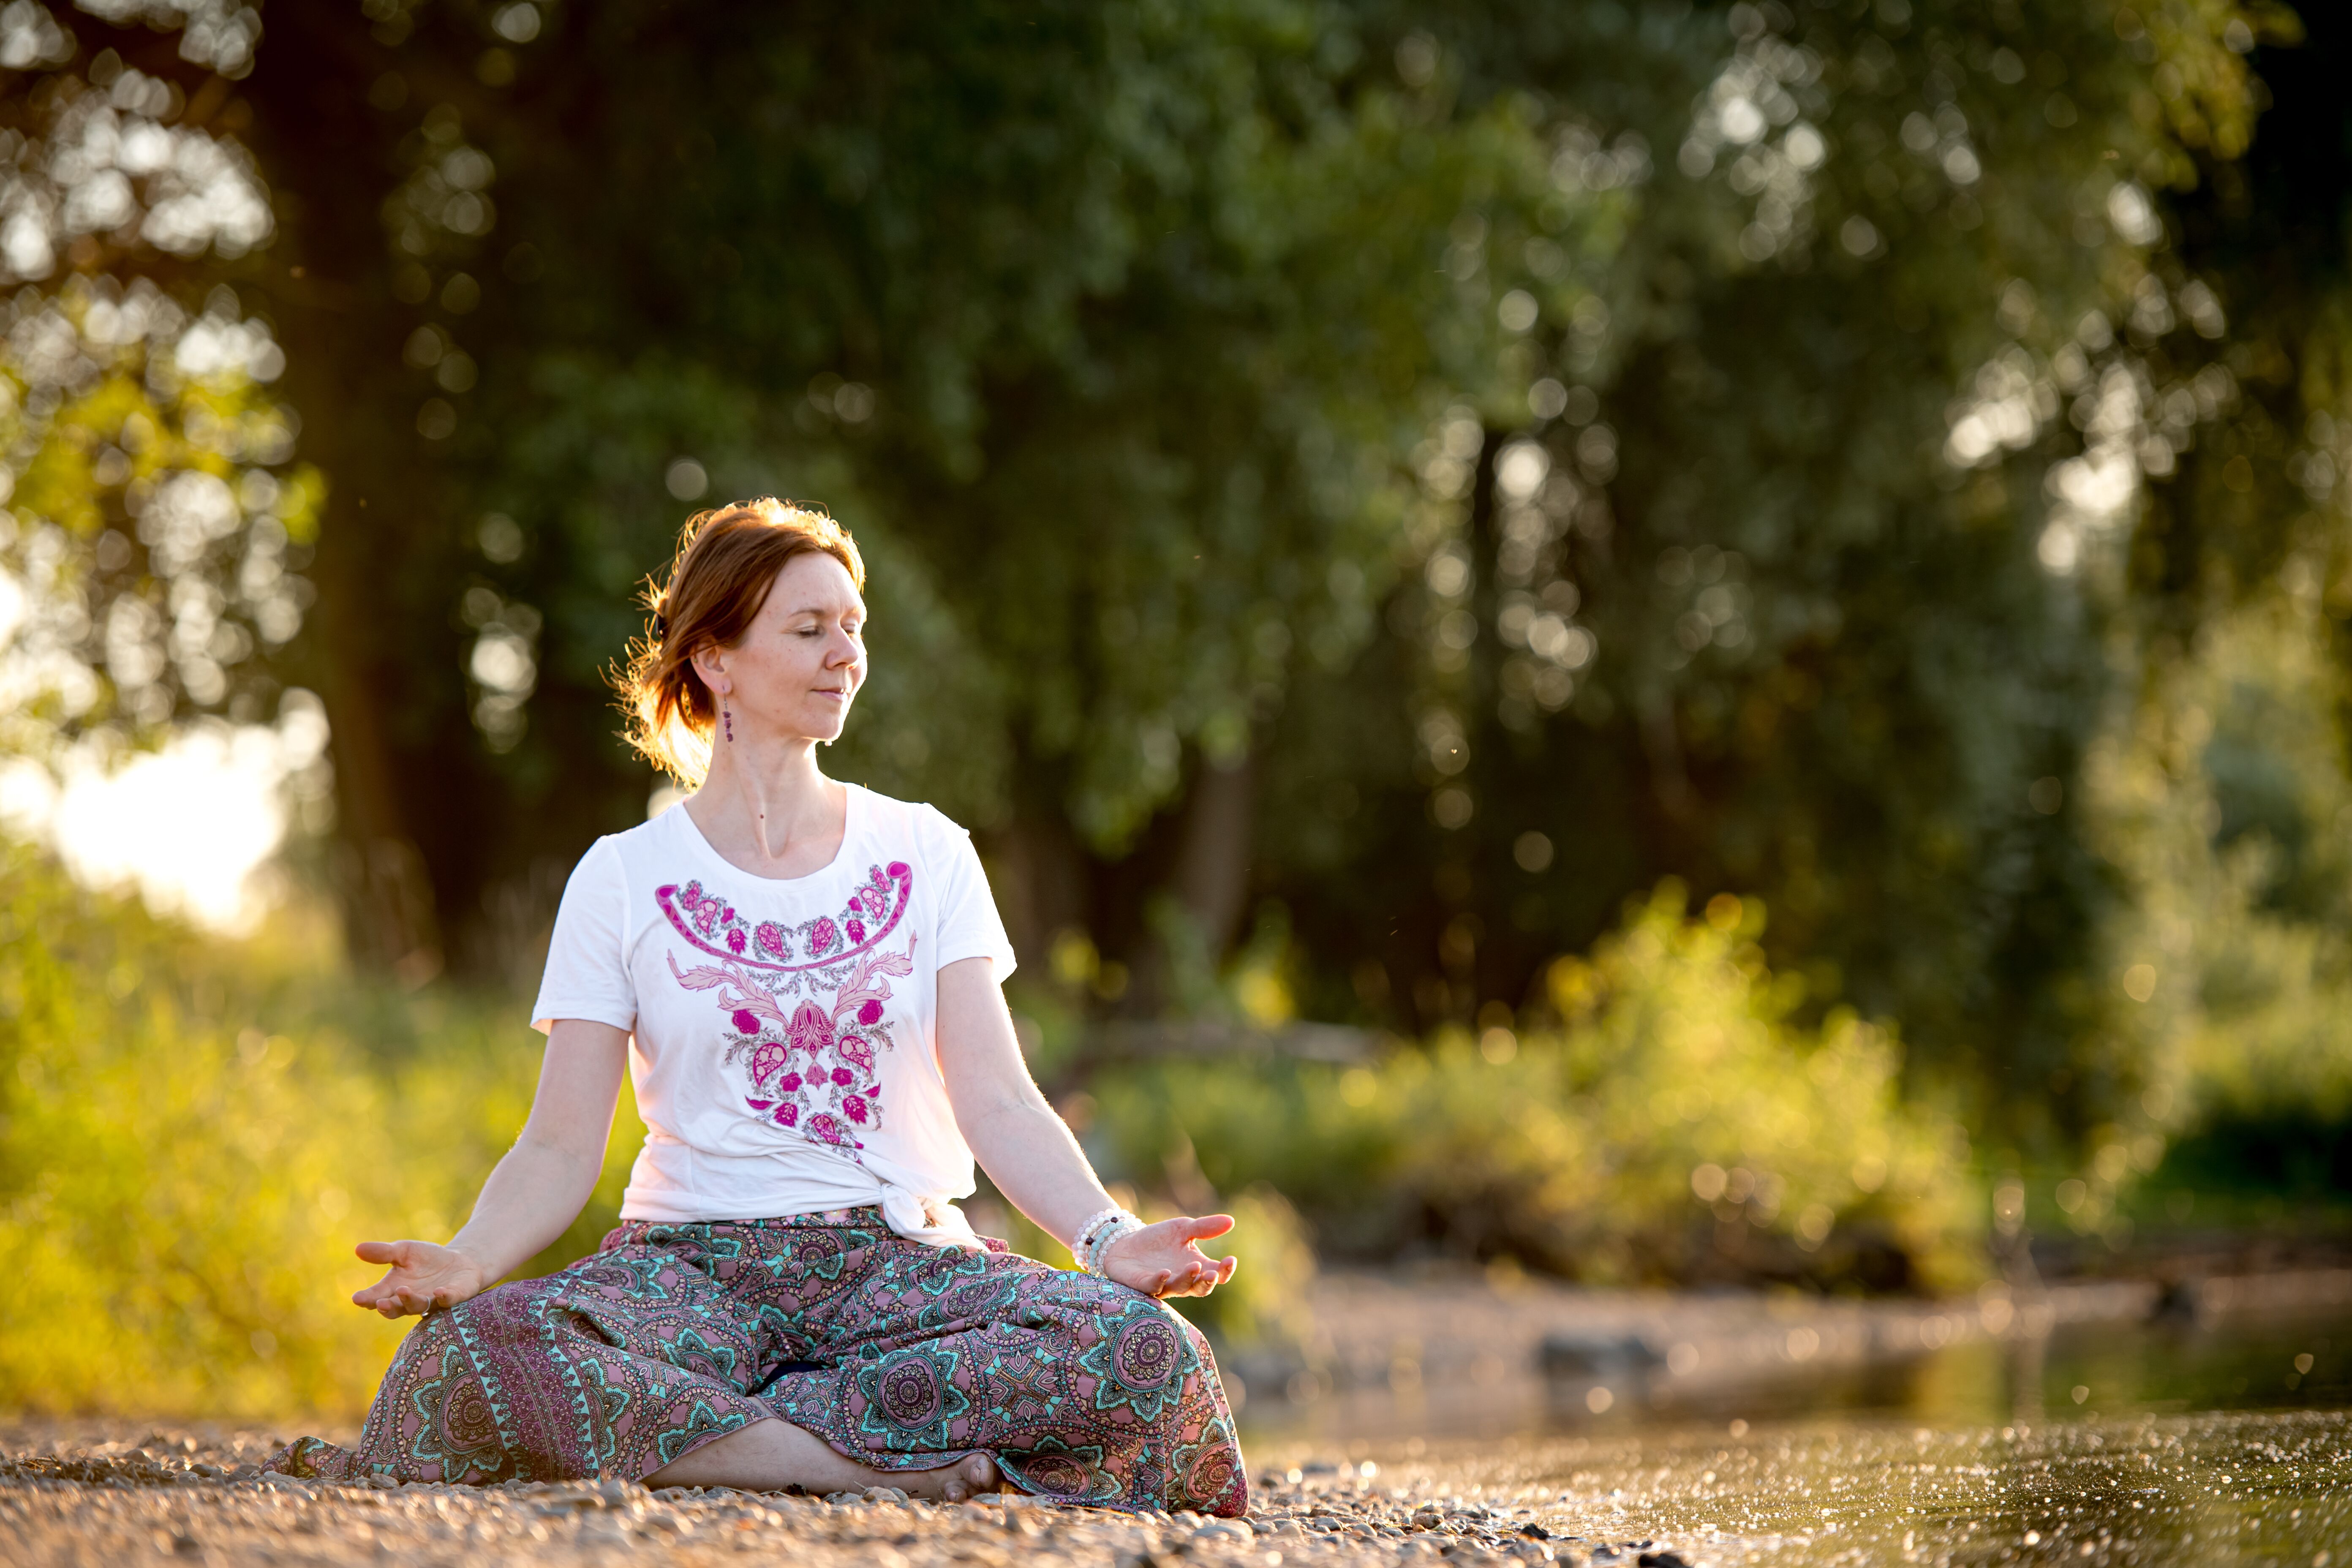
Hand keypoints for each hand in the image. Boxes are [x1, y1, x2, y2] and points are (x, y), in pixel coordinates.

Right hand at [350, 1239, 489, 1318]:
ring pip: (418, 1306)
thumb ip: (383, 1252)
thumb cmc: (426, 1259)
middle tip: (380, 1303)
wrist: (458, 1261)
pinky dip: (443, 1297)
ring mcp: (432, 1301)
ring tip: (404, 1290)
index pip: (377, 1297)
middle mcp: (410, 1300)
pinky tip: (439, 1292)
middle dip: (387, 1306)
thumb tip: (358, 1249)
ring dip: (410, 1300)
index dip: (367, 1299)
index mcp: (394, 1289)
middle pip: (395, 1308)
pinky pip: (448, 1300)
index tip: (357, 1298)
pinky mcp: (453, 1296)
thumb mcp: (404, 1251)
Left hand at [1100, 1214, 1238, 1298]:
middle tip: (1213, 1273)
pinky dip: (1160, 1281)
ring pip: (1179, 1288)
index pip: (1217, 1274)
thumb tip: (1231, 1221)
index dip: (1225, 1271)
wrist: (1125, 1243)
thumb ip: (1205, 1227)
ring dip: (1187, 1279)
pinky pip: (1153, 1287)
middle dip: (1208, 1282)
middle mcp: (1182, 1280)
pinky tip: (1165, 1272)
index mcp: (1196, 1267)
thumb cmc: (1158, 1239)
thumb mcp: (1183, 1228)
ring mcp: (1163, 1285)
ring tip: (1194, 1266)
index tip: (1230, 1259)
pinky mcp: (1143, 1284)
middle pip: (1200, 1289)